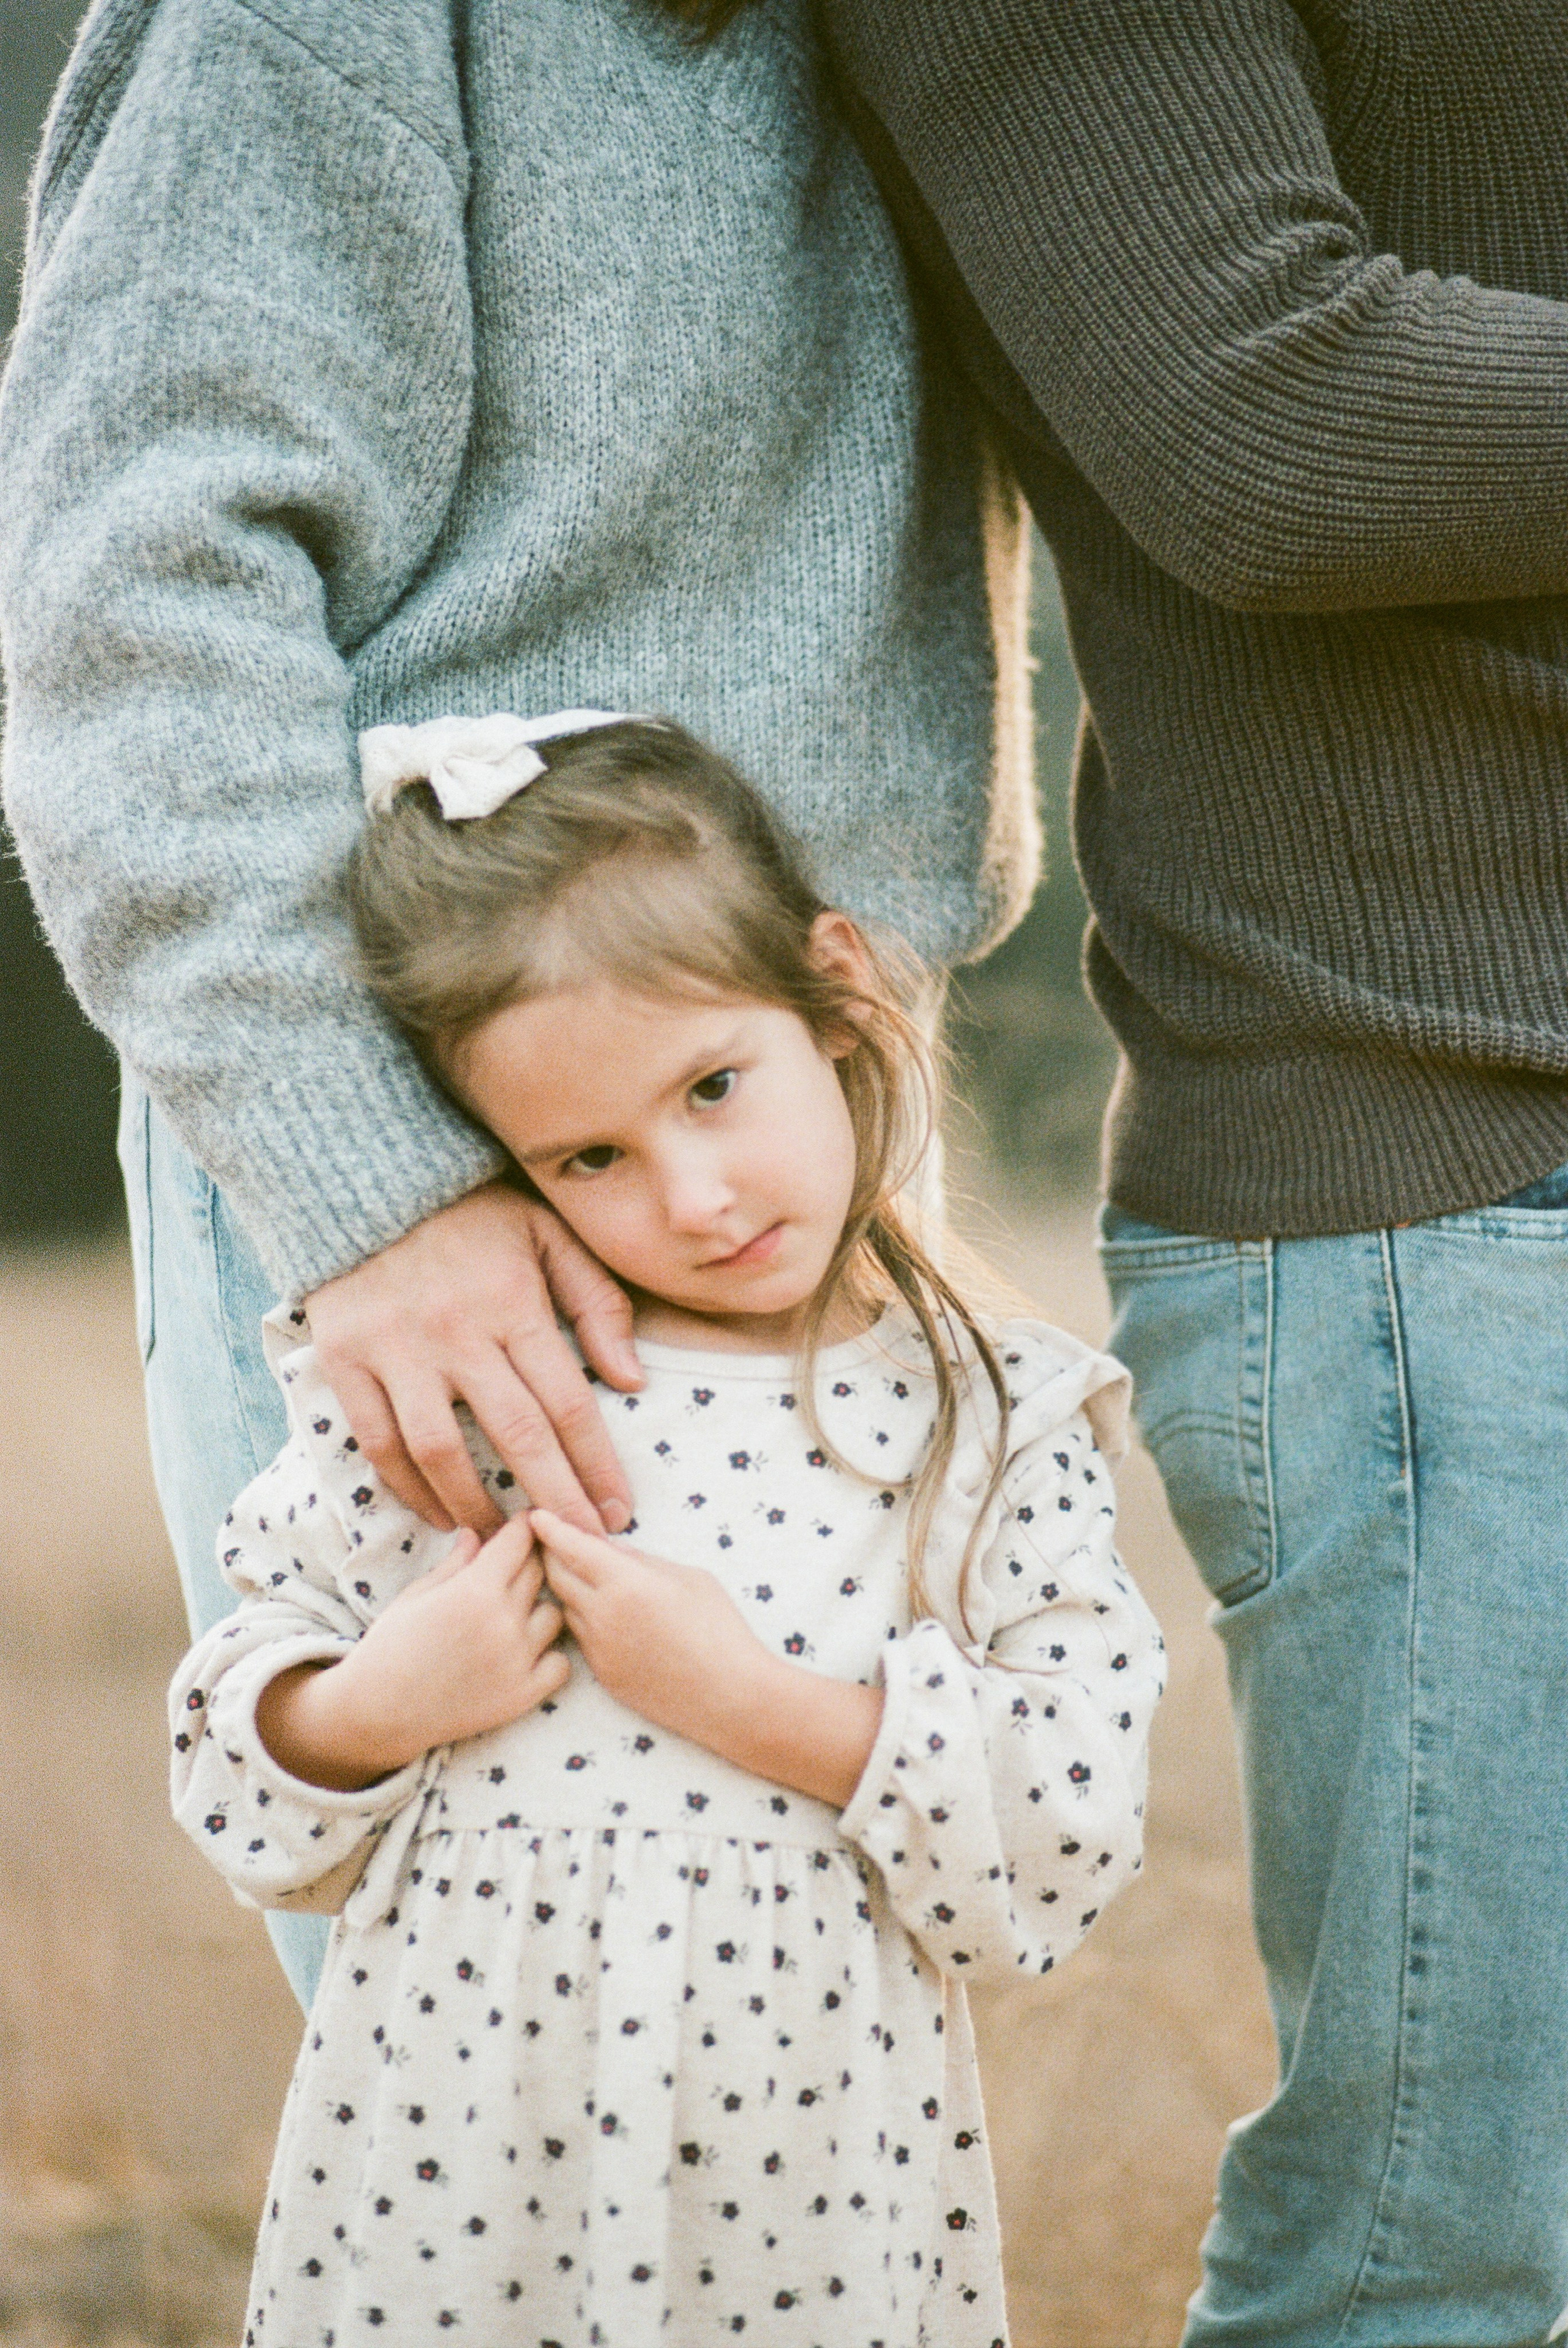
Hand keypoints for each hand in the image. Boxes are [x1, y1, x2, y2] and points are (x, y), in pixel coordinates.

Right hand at [255, 1518, 569, 1790]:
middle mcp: (504, 1622)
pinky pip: (561, 1663)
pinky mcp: (524, 1695)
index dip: (521, 1527)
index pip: (519, 1540)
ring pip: (554, 1614)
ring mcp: (518, 1660)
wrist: (379, 1712)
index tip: (522, 1524)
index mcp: (475, 1590)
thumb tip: (477, 1533)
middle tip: (513, 1567)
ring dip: (538, 1608)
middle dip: (528, 1561)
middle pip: (539, 1571)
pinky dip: (549, 1656)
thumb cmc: (391, 1647)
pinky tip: (526, 1653)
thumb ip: (456, 1563)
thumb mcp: (417, 1595)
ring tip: (515, 1614)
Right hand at [305, 1182, 642, 1536]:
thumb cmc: (473, 1214)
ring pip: (441, 1450)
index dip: (595, 1465)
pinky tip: (440, 1514)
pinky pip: (378, 1442)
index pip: (566, 1402)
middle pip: (515, 1435)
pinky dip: (408, 1487)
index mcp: (513, 1302)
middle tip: (579, 1545)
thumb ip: (596, 1303)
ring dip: (478, 1505)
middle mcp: (456, 1332)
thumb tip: (633, 1379)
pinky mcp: (346, 1362)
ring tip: (508, 1539)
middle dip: (555, 1499)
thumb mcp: (549, 1235)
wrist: (367, 1181)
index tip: (618, 1511)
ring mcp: (396, 1350)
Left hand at [532, 1510, 883, 1806]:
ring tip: (590, 1579)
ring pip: (566, 1607)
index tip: (536, 1514)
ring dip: (570, 1589)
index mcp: (625, 1583)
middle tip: (558, 1540)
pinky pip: (582, 1637)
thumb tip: (611, 1551)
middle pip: (556, 1575)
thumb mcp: (689, 1578)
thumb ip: (643, 1561)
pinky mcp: (603, 1675)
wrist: (732, 1698)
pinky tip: (610, 1617)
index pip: (571, 1546)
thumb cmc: (721, 1629)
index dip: (550, 1527)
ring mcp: (599, 1650)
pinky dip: (586, 1620)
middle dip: (553, 1554)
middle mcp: (602, 1616)